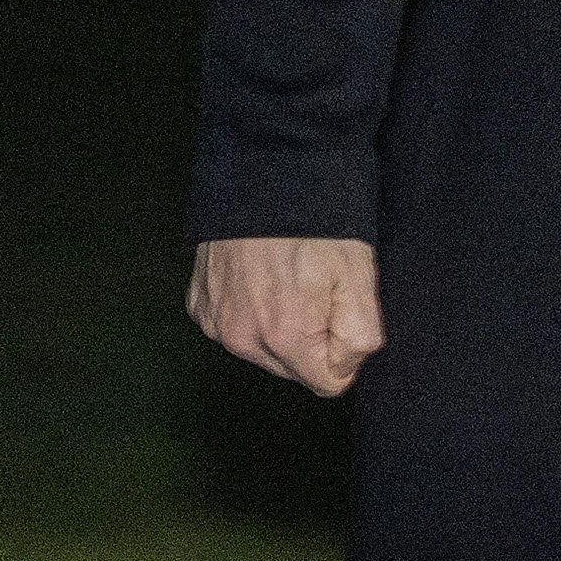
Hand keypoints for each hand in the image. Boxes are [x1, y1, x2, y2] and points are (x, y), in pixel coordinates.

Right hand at [189, 234, 380, 397]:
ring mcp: (216, 322)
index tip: (342, 313)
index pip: (328, 383)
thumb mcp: (359, 277)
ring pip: (264, 349)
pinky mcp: (200, 304)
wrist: (263, 177)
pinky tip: (261, 277)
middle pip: (294, 368)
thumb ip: (360, 337)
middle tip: (317, 290)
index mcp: (285, 339)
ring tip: (288, 279)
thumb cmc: (317, 225)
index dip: (344, 352)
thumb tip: (345, 369)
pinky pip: (235, 326)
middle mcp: (242, 340)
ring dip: (280, 326)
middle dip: (312, 340)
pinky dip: (250, 310)